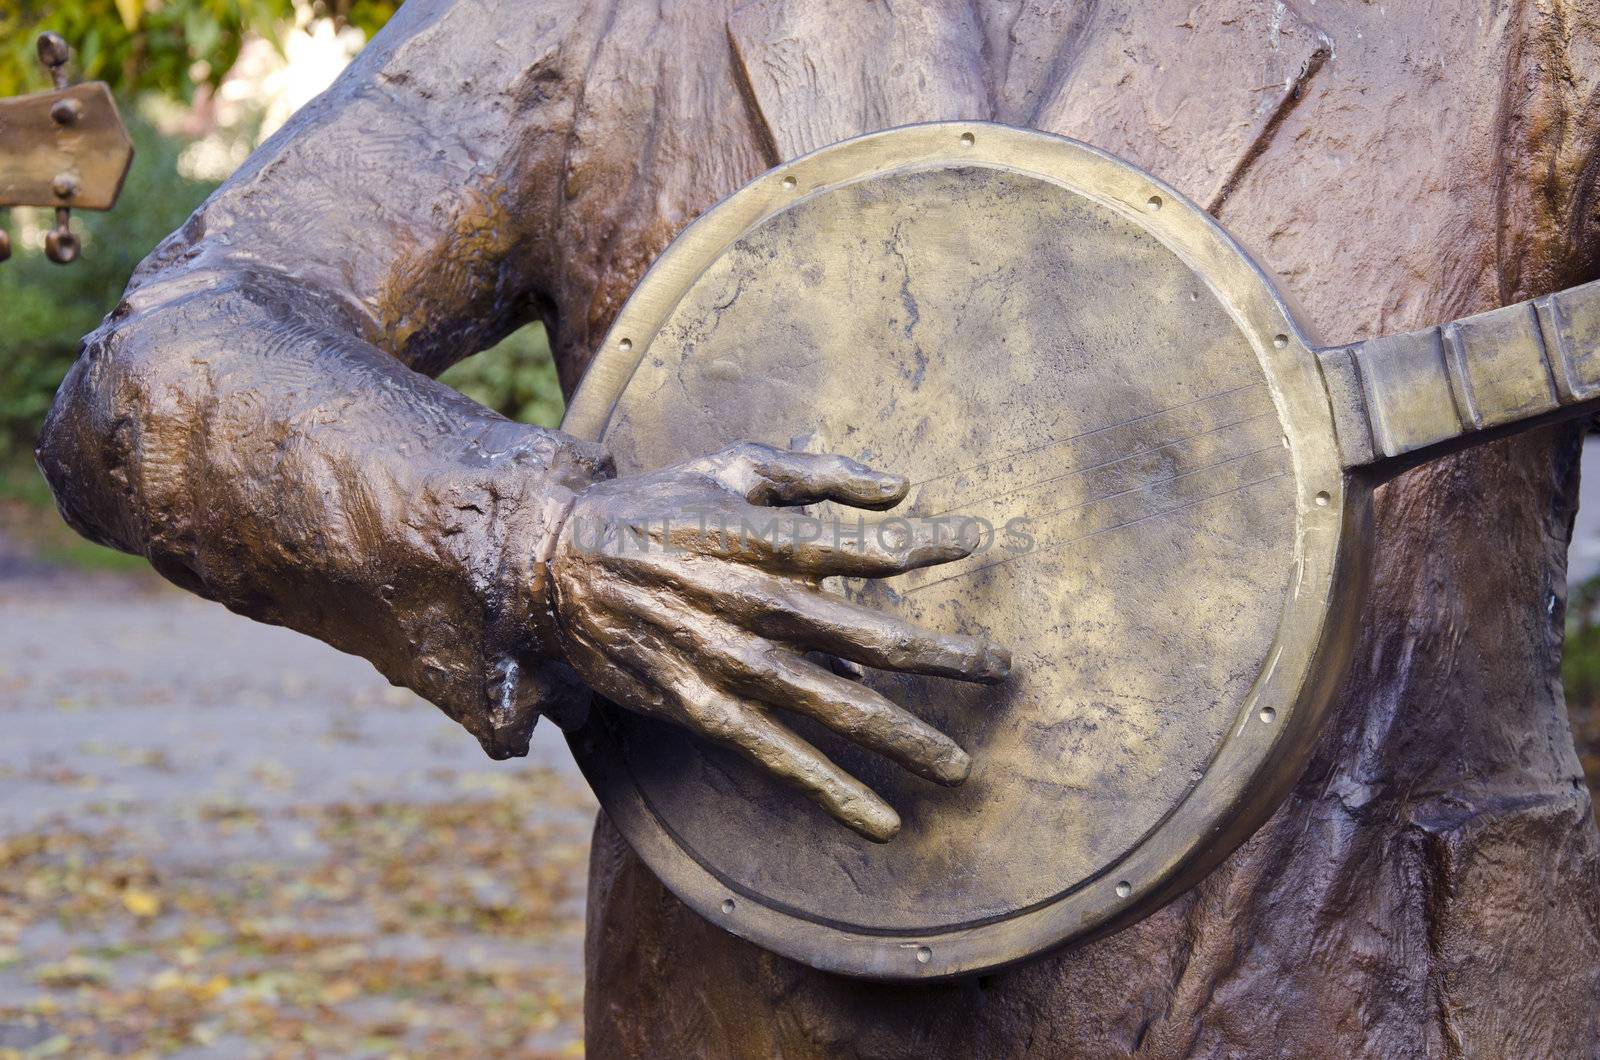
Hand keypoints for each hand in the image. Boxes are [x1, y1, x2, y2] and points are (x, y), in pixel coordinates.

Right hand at [545, 442, 1008, 840]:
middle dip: (943, 657)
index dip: (927, 545)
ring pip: (832, 706)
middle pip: (868, 637)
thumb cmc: (653, 506)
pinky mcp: (697, 707)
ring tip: (957, 765)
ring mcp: (726, 661)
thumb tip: (902, 486)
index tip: (980, 543)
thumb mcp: (730, 467)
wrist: (551, 564)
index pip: (863, 547)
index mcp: (762, 537)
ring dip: (902, 738)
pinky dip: (830, 790)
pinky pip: (775, 756)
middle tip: (1003, 670)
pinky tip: (880, 819)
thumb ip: (815, 470)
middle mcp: (752, 602)